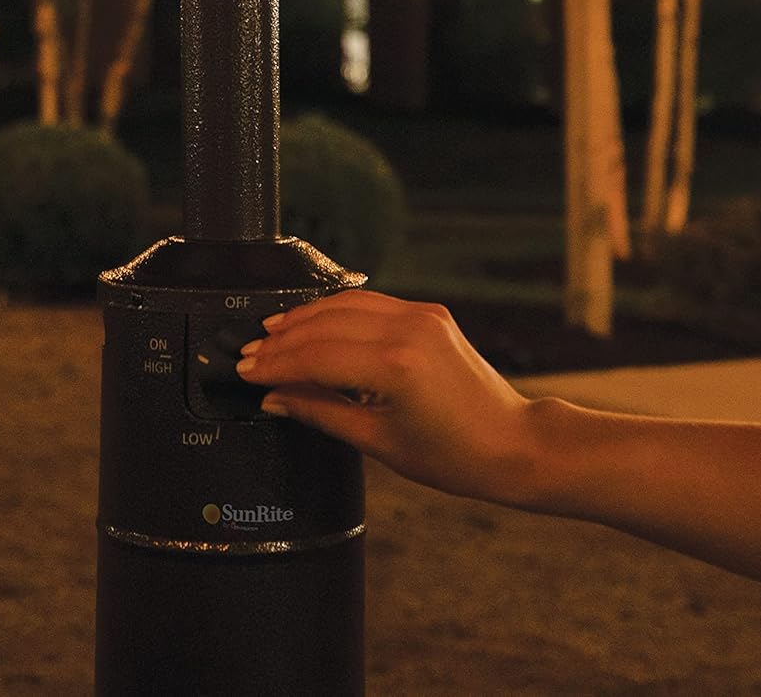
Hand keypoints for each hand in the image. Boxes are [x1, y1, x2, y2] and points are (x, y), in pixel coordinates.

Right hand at [236, 289, 542, 505]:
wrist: (513, 443)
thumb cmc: (455, 456)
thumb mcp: (379, 443)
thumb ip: (321, 412)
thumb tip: (276, 398)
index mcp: (395, 366)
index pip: (316, 356)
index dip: (275, 364)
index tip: (246, 371)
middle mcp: (408, 329)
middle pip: (325, 324)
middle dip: (282, 340)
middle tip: (249, 354)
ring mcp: (421, 316)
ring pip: (344, 304)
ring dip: (304, 318)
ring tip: (271, 334)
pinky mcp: (428, 313)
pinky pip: (370, 303)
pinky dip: (336, 312)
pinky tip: (313, 324)